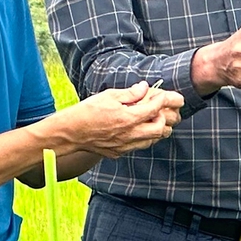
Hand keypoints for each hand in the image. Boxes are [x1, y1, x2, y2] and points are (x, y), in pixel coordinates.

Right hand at [61, 81, 183, 157]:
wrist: (71, 133)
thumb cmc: (87, 111)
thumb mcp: (108, 95)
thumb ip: (130, 93)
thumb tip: (144, 88)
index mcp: (128, 117)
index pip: (155, 108)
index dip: (165, 100)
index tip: (169, 96)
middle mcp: (129, 134)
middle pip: (160, 129)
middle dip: (166, 118)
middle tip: (163, 110)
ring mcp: (125, 145)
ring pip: (152, 140)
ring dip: (157, 129)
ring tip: (154, 119)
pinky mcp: (120, 152)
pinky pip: (140, 146)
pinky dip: (146, 137)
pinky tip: (140, 129)